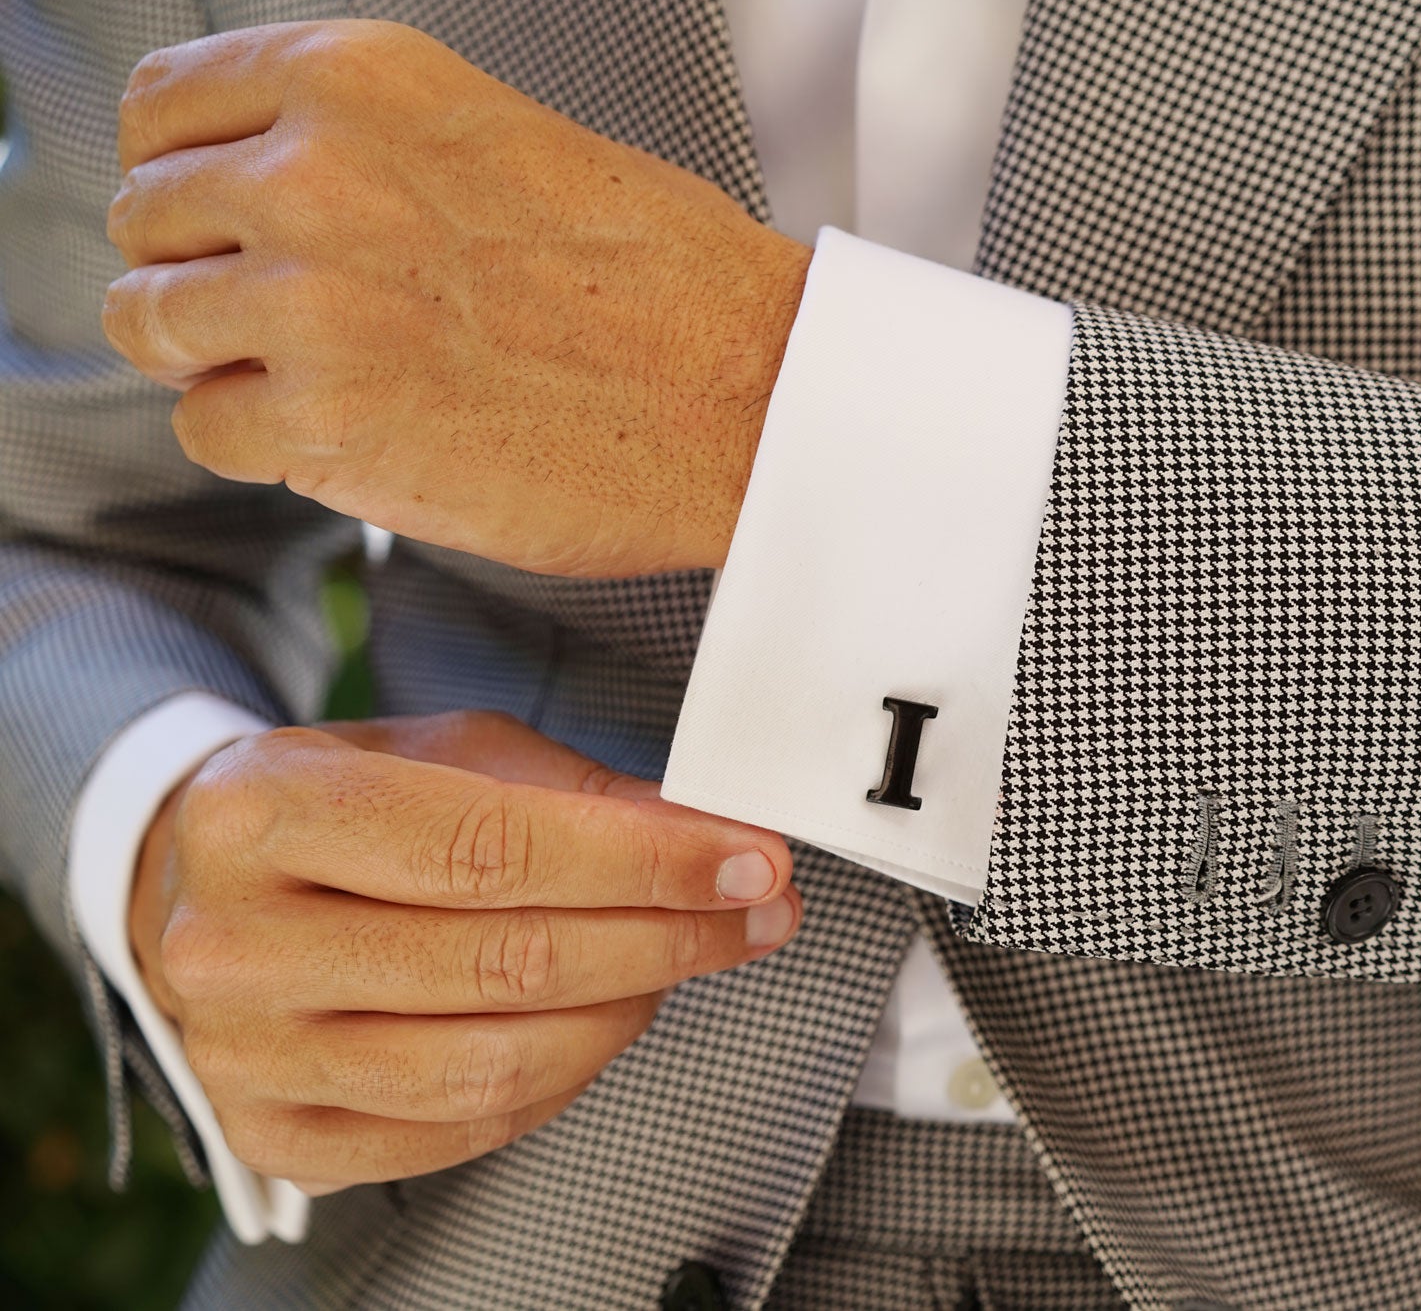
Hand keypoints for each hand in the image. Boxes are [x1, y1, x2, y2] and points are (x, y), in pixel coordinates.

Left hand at [102, 20, 810, 576]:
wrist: (753, 394)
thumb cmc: (665, 284)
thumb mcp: (502, 140)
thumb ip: (367, 150)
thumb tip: (264, 191)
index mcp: (361, 78)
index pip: (162, 107)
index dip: (182, 176)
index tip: (216, 222)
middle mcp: (316, 171)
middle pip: (146, 220)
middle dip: (203, 275)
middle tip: (288, 322)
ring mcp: (312, 298)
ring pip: (154, 325)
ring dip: (223, 362)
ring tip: (323, 381)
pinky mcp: (326, 420)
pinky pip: (207, 429)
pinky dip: (264, 444)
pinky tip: (353, 435)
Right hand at [128, 711, 799, 1193]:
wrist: (198, 881)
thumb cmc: (341, 801)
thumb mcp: (447, 751)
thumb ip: (577, 795)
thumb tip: (712, 841)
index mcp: (263, 812)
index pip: (490, 850)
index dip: (643, 863)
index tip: (749, 860)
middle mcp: (232, 944)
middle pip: (503, 964)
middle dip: (666, 938)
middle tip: (754, 913)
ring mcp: (244, 1056)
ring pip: (491, 1064)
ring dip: (627, 1013)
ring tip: (682, 962)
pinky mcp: (275, 1136)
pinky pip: (461, 1130)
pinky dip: (563, 1079)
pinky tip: (607, 1019)